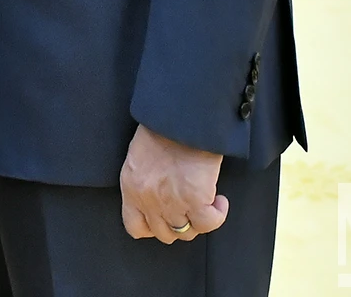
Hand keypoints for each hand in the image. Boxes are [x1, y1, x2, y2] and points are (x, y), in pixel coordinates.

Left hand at [119, 125, 228, 244]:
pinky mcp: (195, 199)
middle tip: (189, 209)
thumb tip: (160, 195)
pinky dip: (217, 216)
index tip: (165, 218)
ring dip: (198, 220)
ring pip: (186, 232)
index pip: (135, 226)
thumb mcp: (140, 157)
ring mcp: (171, 202)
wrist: (180, 117)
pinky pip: (208, 223)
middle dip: (178, 224)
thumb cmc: (162, 129)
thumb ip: (145, 181)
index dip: (152, 227)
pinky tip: (219, 201)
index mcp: (131, 187)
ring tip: (206, 202)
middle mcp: (148, 200)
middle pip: (164, 233)